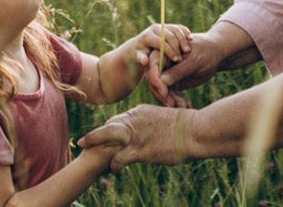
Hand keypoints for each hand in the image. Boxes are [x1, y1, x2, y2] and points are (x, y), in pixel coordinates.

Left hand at [78, 105, 196, 172]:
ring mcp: (137, 134)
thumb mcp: (168, 118)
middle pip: (110, 125)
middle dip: (97, 134)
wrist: (196, 131)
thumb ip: (155, 122)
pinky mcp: (141, 150)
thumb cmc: (188, 127)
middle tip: (85, 141)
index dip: (110, 128)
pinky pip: (119, 158)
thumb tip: (155, 130)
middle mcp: (135, 120)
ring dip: (95, 142)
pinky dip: (113, 165)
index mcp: (141, 111)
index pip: (119, 118)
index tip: (105, 136)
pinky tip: (113, 171)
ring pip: (107, 136)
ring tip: (86, 148)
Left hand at [131, 23, 191, 67]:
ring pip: (175, 29)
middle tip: (182, 57)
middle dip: (177, 46)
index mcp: (147, 36)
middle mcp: (154, 28)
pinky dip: (185, 32)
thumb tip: (144, 62)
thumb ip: (141, 59)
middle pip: (168, 35)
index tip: (176, 59)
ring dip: (183, 39)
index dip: (169, 50)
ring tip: (188, 50)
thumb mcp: (139, 56)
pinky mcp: (168, 26)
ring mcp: (162, 26)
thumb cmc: (140, 53)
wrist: (140, 44)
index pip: (160, 41)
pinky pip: (178, 27)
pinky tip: (191, 39)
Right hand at [144, 21, 258, 105]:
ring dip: (170, 101)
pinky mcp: (173, 83)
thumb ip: (178, 70)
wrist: (215, 54)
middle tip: (172, 105)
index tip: (165, 93)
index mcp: (164, 51)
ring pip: (161, 90)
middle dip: (162, 95)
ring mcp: (166, 74)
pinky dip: (176, 101)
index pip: (152, 66)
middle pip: (154, 81)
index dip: (155, 81)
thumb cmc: (205, 51)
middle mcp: (162, 63)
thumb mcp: (194, 61)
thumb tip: (162, 81)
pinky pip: (170, 94)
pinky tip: (187, 105)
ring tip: (184, 106)